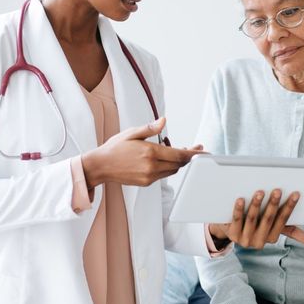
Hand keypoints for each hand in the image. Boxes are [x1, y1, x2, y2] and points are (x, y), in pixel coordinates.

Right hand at [81, 117, 199, 187]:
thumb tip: (163, 121)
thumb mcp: (132, 133)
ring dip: (179, 162)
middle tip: (195, 149)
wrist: (100, 166)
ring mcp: (149, 176)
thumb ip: (150, 128)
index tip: (203, 151)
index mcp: (150, 153)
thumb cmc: (115, 147)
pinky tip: (167, 160)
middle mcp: (152, 167)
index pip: (179, 155)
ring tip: (181, 152)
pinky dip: (169, 167)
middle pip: (178, 164)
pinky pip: (163, 175)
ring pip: (172, 170)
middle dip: (188, 157)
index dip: (193, 154)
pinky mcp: (146, 182)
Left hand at [209, 189, 303, 248]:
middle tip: (277, 190)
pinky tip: (241, 199)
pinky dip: (239, 209)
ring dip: (256, 205)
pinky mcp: (232, 234)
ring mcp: (244, 239)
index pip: (283, 221)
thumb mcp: (271, 228)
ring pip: (252, 220)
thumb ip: (289, 231)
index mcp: (271, 238)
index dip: (289, 207)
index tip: (295, 193)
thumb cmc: (255, 224)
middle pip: (268, 220)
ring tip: (260, 191)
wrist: (228, 230)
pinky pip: (236, 220)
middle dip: (273, 204)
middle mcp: (259, 241)